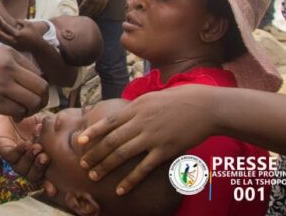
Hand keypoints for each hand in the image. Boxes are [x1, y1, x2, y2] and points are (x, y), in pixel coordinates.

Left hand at [0, 15, 46, 52]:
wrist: (38, 46)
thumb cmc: (34, 33)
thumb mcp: (29, 24)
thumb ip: (20, 21)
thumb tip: (14, 20)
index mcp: (17, 34)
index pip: (5, 26)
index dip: (0, 20)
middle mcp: (13, 41)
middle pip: (0, 34)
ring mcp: (13, 45)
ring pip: (0, 39)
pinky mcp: (13, 47)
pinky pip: (4, 42)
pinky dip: (1, 36)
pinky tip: (2, 31)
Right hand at [0, 48, 48, 118]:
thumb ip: (12, 65)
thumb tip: (31, 82)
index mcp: (10, 54)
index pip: (38, 73)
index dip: (37, 87)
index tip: (29, 93)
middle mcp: (10, 67)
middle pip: (42, 88)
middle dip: (41, 100)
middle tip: (32, 105)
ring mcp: (3, 84)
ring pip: (33, 101)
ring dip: (31, 109)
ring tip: (21, 111)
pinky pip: (18, 111)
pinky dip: (19, 115)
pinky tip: (12, 114)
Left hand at [0, 112, 55, 194]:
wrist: (7, 109)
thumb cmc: (26, 117)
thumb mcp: (44, 122)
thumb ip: (54, 129)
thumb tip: (65, 131)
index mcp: (38, 157)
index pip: (45, 175)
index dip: (50, 183)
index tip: (54, 190)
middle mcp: (27, 161)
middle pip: (34, 176)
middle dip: (40, 169)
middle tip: (44, 157)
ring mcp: (15, 157)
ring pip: (22, 170)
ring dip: (30, 160)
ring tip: (35, 148)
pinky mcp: (3, 150)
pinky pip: (12, 157)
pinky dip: (19, 152)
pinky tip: (25, 144)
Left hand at [77, 0, 112, 16]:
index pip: (84, 5)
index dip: (80, 9)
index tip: (77, 11)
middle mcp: (96, 1)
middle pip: (89, 10)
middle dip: (85, 14)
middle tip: (81, 16)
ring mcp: (100, 3)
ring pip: (95, 11)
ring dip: (91, 14)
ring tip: (87, 17)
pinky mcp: (104, 3)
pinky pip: (100, 10)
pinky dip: (97, 12)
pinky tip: (95, 14)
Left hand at [77, 85, 216, 194]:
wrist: (205, 107)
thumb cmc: (180, 100)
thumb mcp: (152, 97)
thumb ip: (136, 108)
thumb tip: (122, 115)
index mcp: (136, 108)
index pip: (109, 121)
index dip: (93, 132)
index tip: (80, 141)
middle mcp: (141, 122)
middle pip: (112, 140)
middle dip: (95, 153)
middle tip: (82, 164)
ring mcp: (153, 137)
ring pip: (123, 154)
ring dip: (106, 166)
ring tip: (94, 175)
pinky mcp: (166, 150)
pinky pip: (144, 168)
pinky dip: (130, 180)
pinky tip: (121, 189)